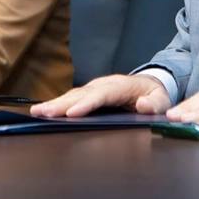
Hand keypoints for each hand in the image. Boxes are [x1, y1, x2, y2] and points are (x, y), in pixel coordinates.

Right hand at [30, 74, 170, 117]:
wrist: (149, 86)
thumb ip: (154, 104)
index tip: (72, 113)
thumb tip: (143, 106)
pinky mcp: (88, 95)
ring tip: (37, 112)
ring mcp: (94, 89)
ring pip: (72, 95)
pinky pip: (71, 99)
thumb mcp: (160, 100)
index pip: (102, 94)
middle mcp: (103, 85)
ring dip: (54, 104)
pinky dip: (57, 105)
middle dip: (61, 104)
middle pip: (80, 94)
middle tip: (43, 112)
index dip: (87, 103)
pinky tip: (44, 112)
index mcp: (121, 86)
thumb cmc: (154, 95)